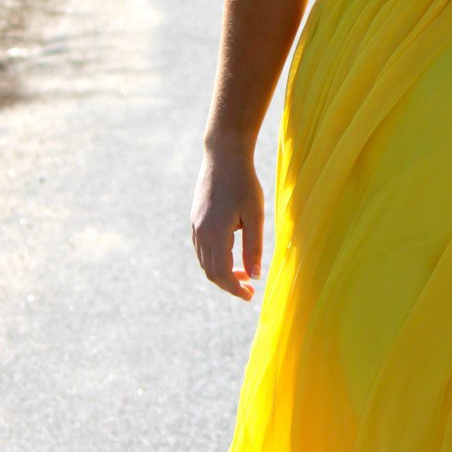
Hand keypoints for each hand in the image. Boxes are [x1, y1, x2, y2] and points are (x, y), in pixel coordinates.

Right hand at [191, 142, 263, 300]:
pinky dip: (214, 260)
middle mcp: (201, 233)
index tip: (250, 295)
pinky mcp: (196, 220)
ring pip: (204, 262)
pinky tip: (231, 256)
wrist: (223, 155)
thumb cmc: (244, 183)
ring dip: (221, 273)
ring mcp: (195, 226)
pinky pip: (201, 250)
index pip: (222, 273)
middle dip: (229, 285)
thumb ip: (254, 247)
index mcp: (215, 234)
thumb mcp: (255, 215)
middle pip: (210, 272)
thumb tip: (254, 276)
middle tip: (249, 289)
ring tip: (243, 274)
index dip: (235, 289)